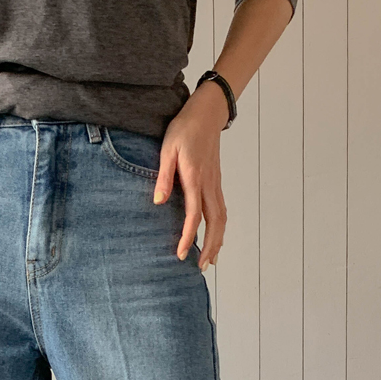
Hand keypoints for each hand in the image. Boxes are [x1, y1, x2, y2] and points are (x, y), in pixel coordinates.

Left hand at [153, 79, 228, 268]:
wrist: (207, 112)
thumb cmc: (184, 129)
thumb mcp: (167, 149)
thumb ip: (164, 176)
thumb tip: (158, 202)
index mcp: (195, 178)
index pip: (193, 215)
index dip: (187, 236)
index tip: (181, 254)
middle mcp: (209, 184)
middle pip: (215, 223)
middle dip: (210, 247)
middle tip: (202, 267)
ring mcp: (215, 184)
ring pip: (221, 219)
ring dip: (218, 241)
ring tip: (211, 260)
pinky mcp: (216, 182)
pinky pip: (221, 210)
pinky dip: (220, 228)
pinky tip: (215, 238)